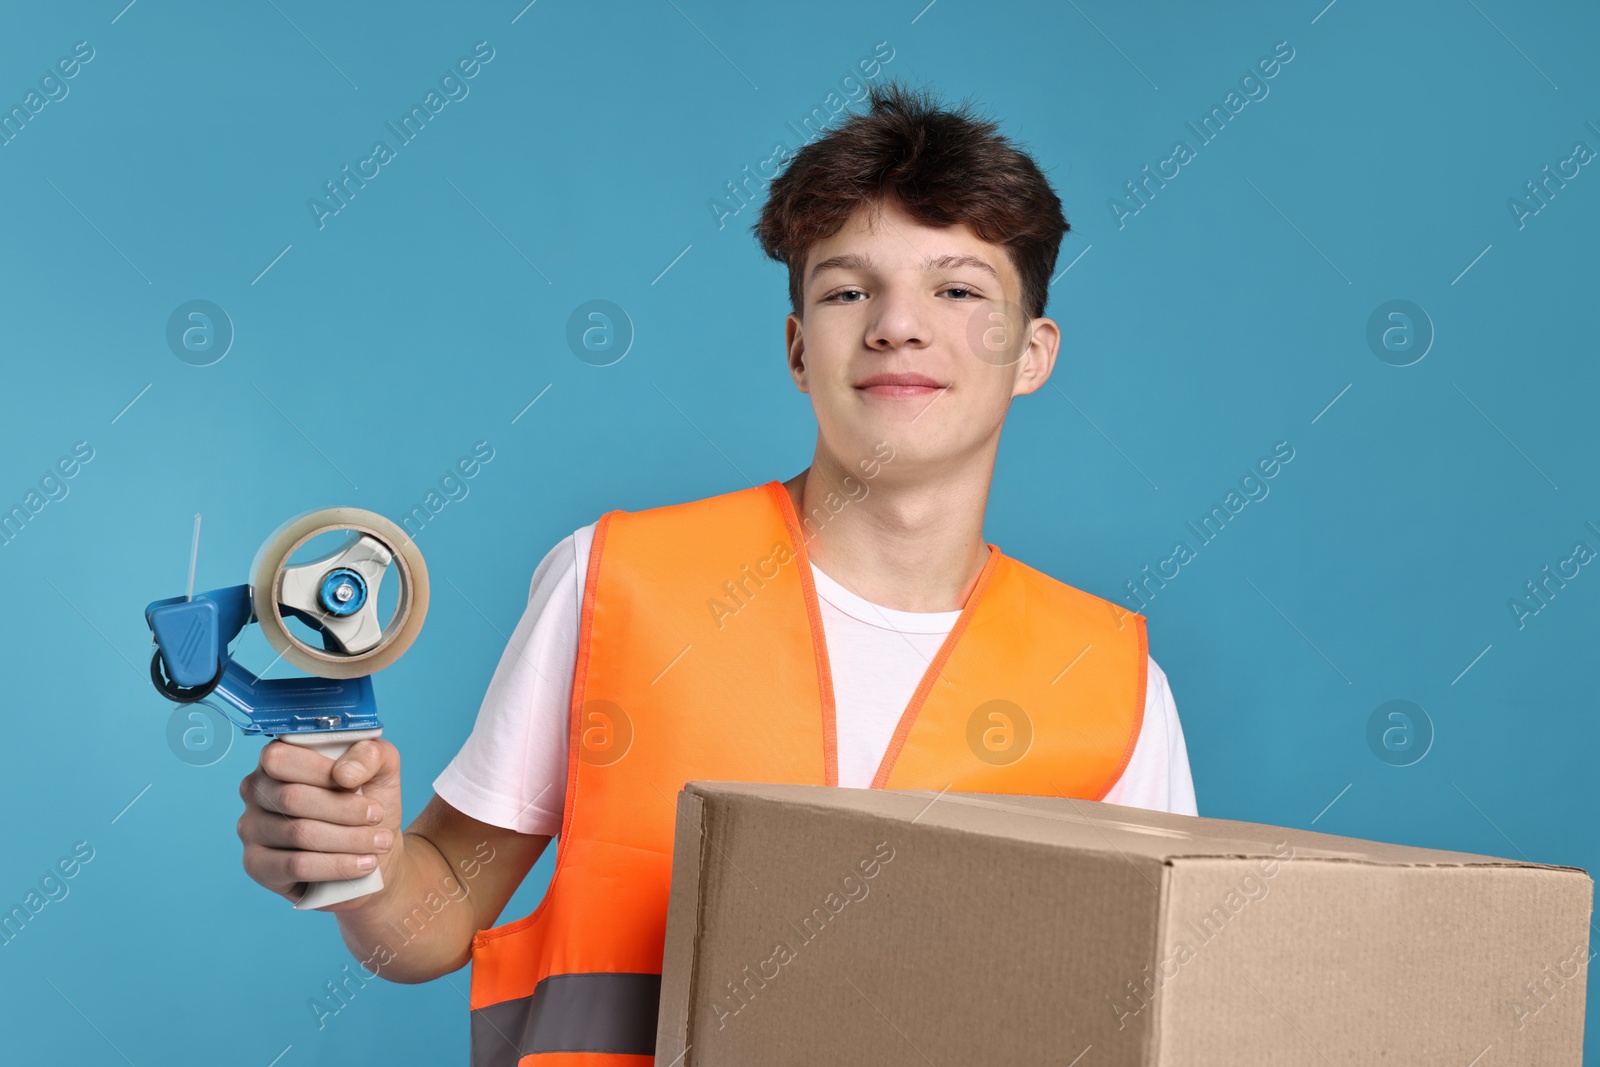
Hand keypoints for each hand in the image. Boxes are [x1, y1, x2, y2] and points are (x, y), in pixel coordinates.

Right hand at [237, 737, 402, 909]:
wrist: (371, 849)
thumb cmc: (368, 801)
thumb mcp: (381, 768)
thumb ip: (370, 754)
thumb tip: (344, 773)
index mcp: (278, 757)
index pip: (281, 758)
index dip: (321, 771)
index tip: (358, 785)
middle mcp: (256, 790)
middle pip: (292, 798)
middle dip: (343, 809)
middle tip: (377, 816)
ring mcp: (251, 828)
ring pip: (297, 833)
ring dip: (347, 839)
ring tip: (379, 842)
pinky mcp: (257, 864)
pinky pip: (294, 866)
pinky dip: (335, 865)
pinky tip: (363, 864)